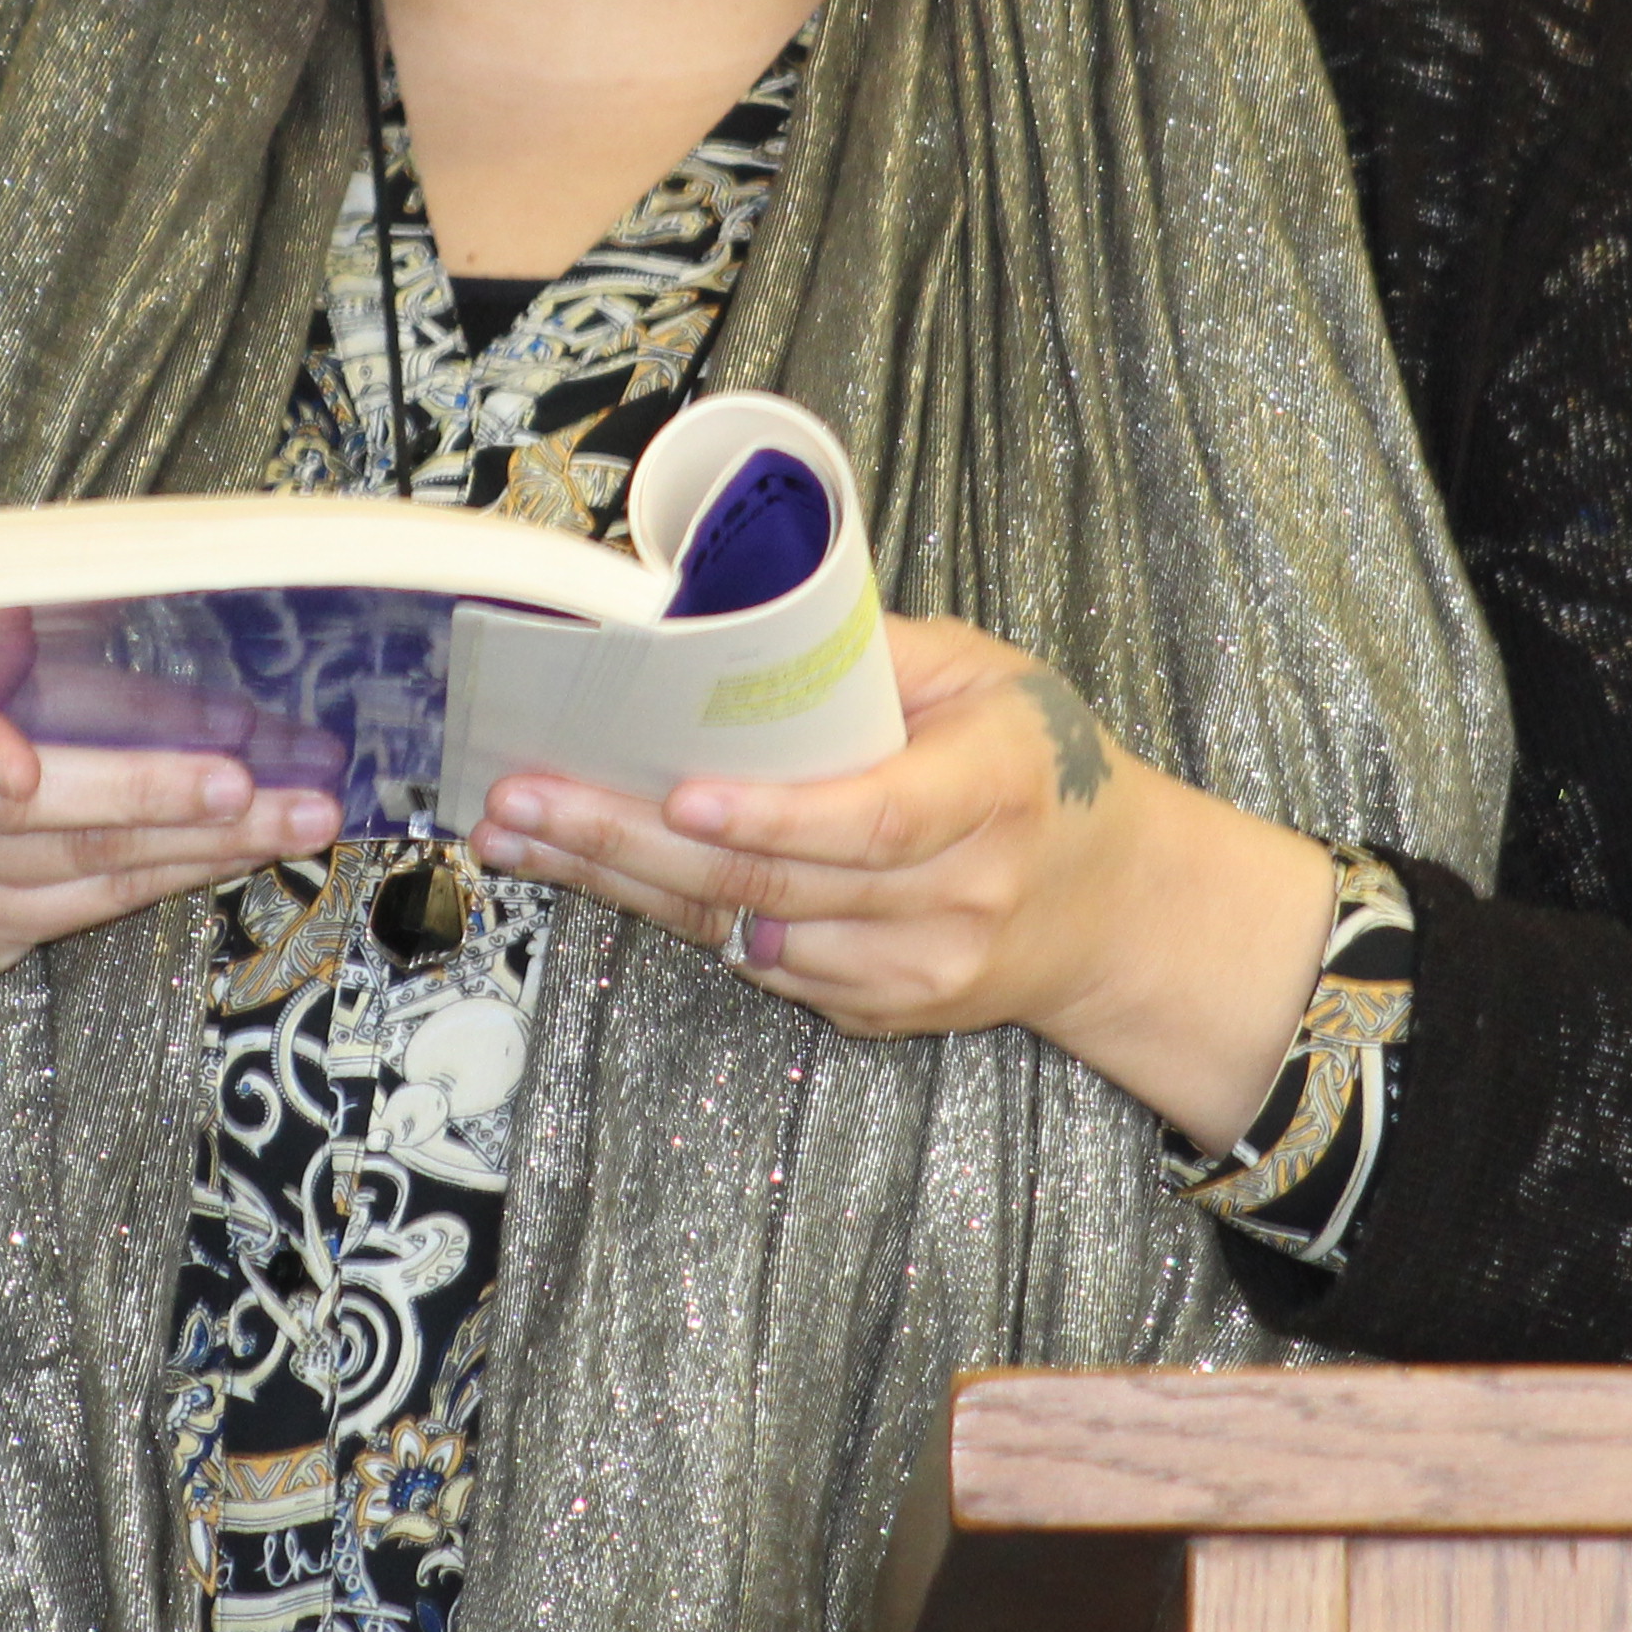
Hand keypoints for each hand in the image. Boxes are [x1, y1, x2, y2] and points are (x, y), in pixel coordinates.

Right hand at [0, 595, 336, 1138]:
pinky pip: (81, 908)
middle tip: (238, 783)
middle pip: (14, 810)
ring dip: (189, 845)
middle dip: (142, 795)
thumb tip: (140, 579)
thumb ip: (7, 607)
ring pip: (66, 867)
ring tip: (285, 816)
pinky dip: (169, 877)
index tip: (20, 772)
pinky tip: (236, 851)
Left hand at [468, 613, 1332, 1143]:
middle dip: (630, 841)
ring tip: (520, 831)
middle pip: (776, 885)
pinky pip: (759, 963)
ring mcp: (919, 971)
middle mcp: (959, 897)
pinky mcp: (881, 1012)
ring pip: (746, 933)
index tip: (680, 792)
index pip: (872, 820)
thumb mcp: (988, 673)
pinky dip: (673, 915)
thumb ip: (877, 651)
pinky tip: (596, 871)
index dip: (774, 815)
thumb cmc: (1035, 761)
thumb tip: (740, 618)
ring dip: (620, 883)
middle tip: (523, 802)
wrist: (1112, 904)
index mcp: (994, 790)